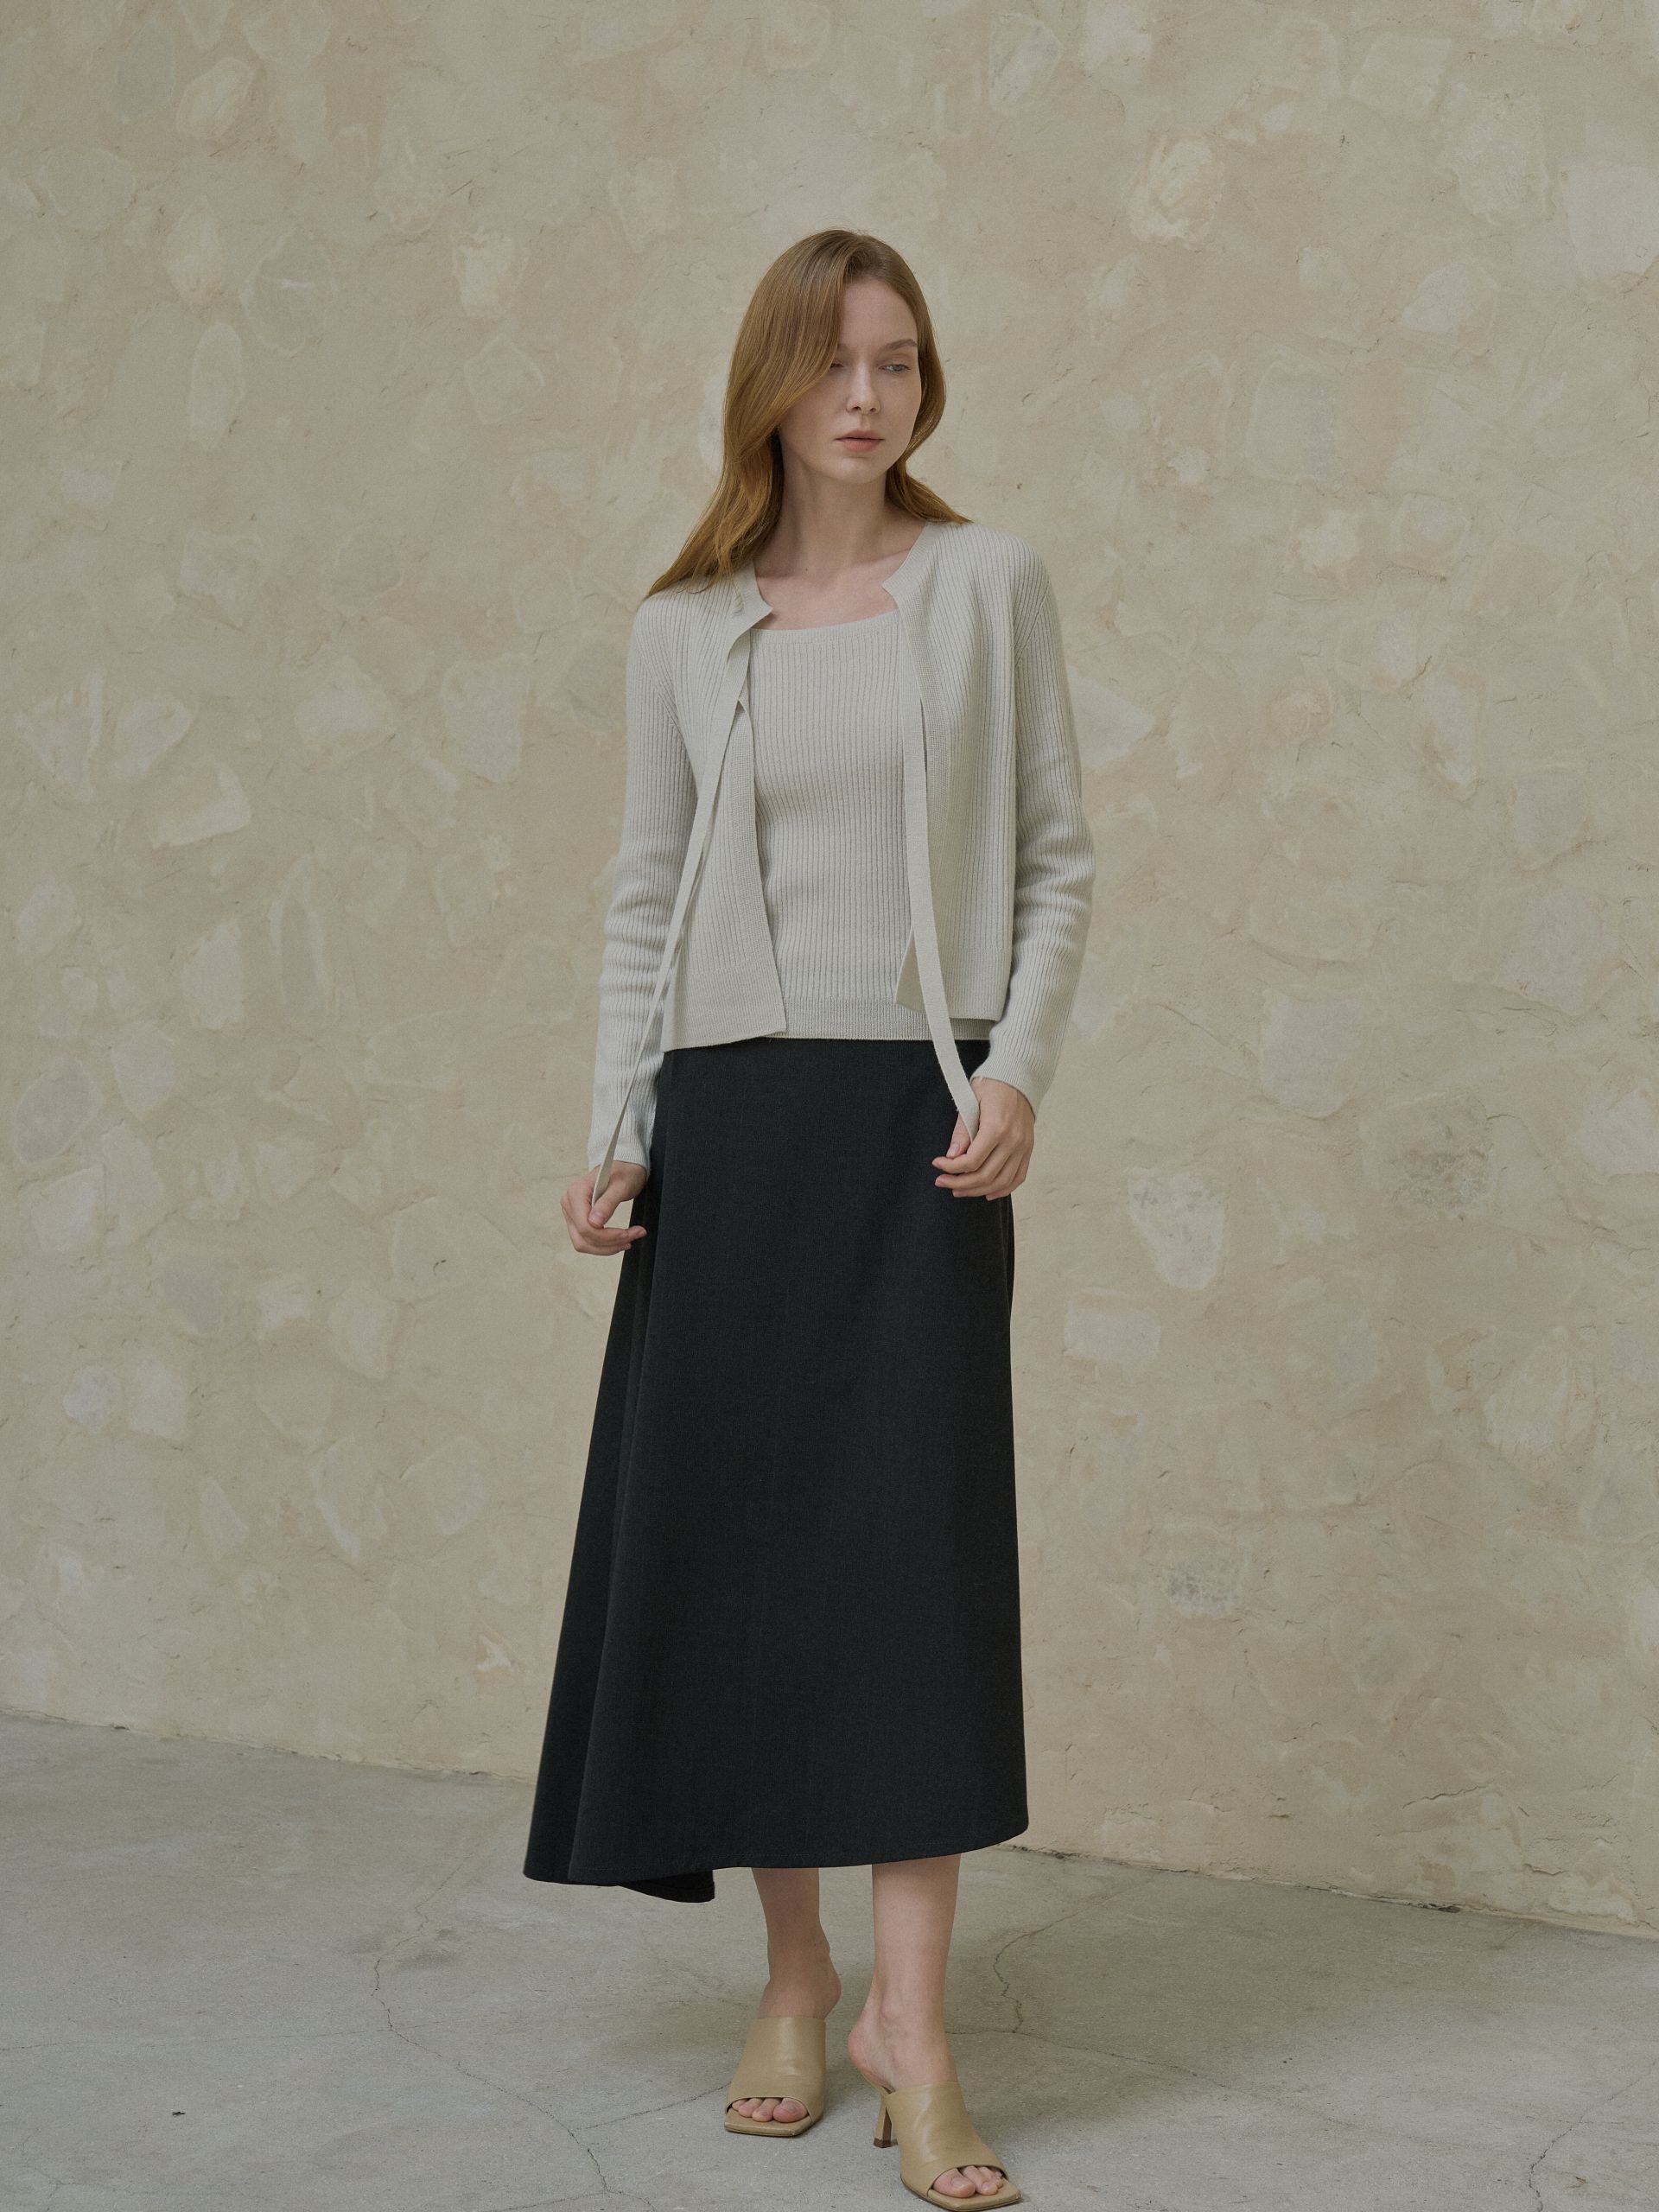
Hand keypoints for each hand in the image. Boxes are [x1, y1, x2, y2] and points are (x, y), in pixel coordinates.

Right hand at [564, 1159, 648, 1254]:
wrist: (623, 1167)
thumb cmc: (623, 1172)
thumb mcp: (620, 1185)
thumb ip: (607, 1203)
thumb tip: (594, 1223)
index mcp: (576, 1193)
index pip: (585, 1227)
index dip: (607, 1236)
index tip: (629, 1234)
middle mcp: (569, 1204)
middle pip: (583, 1238)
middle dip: (609, 1244)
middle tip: (632, 1237)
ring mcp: (572, 1213)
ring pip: (583, 1243)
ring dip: (607, 1247)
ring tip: (628, 1240)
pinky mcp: (578, 1220)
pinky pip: (587, 1240)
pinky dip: (604, 1244)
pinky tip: (619, 1239)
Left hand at [932, 1077, 1032, 1198]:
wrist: (1019, 1077)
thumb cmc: (993, 1085)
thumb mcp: (970, 1100)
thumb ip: (962, 1131)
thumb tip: (952, 1156)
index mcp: (997, 1128)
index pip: (972, 1161)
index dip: (951, 1168)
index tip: (937, 1164)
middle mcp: (1013, 1141)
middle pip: (985, 1176)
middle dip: (960, 1183)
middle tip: (942, 1182)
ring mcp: (1023, 1147)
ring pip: (1001, 1182)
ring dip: (978, 1190)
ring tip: (959, 1190)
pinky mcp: (1028, 1149)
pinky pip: (1018, 1177)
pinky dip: (1003, 1189)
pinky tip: (987, 1192)